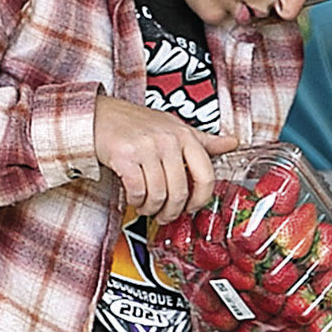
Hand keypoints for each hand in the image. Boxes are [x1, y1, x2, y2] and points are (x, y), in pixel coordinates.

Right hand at [90, 93, 223, 220]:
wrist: (99, 115)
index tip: (192, 207)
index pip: (206, 175)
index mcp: (185, 135)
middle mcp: (168, 140)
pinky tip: (134, 198)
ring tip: (147, 206)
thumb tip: (232, 143)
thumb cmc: (137, 124)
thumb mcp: (174, 127)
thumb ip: (203, 140)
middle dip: (172, 211)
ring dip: (151, 208)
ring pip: (158, 194)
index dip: (201, 199)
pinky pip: (137, 190)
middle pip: (180, 191)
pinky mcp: (124, 156)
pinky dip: (136, 201)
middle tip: (165, 215)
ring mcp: (146, 147)